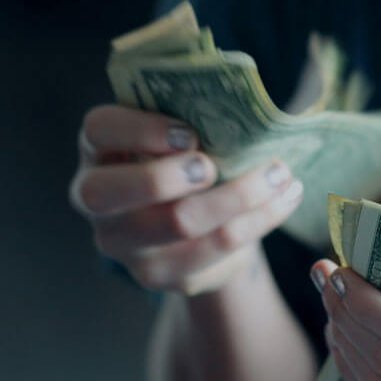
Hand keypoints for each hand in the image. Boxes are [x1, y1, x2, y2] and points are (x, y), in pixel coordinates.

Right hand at [69, 104, 302, 294]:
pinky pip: (215, 251)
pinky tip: (284, 200)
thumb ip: (193, 114)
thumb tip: (244, 105)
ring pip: (179, 223)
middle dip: (170, 176)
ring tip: (281, 174)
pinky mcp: (161, 275)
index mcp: (99, 149)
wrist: (196, 220)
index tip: (189, 133)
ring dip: (239, 196)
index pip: (99, 130)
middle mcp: (97, 200)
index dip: (139, 130)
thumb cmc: (187, 158)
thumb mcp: (180, 131)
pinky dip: (258, 221)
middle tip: (215, 165)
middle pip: (114, 192)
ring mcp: (125, 245)